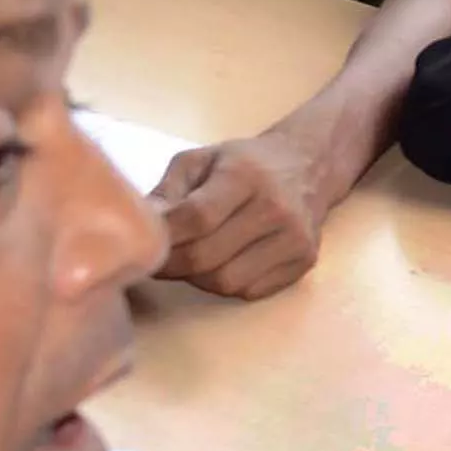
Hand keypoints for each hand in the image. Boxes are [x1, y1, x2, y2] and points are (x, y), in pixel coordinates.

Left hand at [153, 134, 331, 297]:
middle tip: (159, 262)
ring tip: (192, 260)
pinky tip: (224, 263)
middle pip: (207, 257)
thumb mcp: (199, 160)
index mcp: (245, 175)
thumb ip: (167, 192)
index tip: (145, 246)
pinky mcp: (304, 261)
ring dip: (199, 278)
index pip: (197, 218)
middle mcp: (275, 208)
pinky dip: (227, 284)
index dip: (165, 240)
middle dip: (173, 265)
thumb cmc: (245, 163)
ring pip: (227, 282)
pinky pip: (250, 291)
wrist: (308, 166)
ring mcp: (295, 238)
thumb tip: (141, 229)